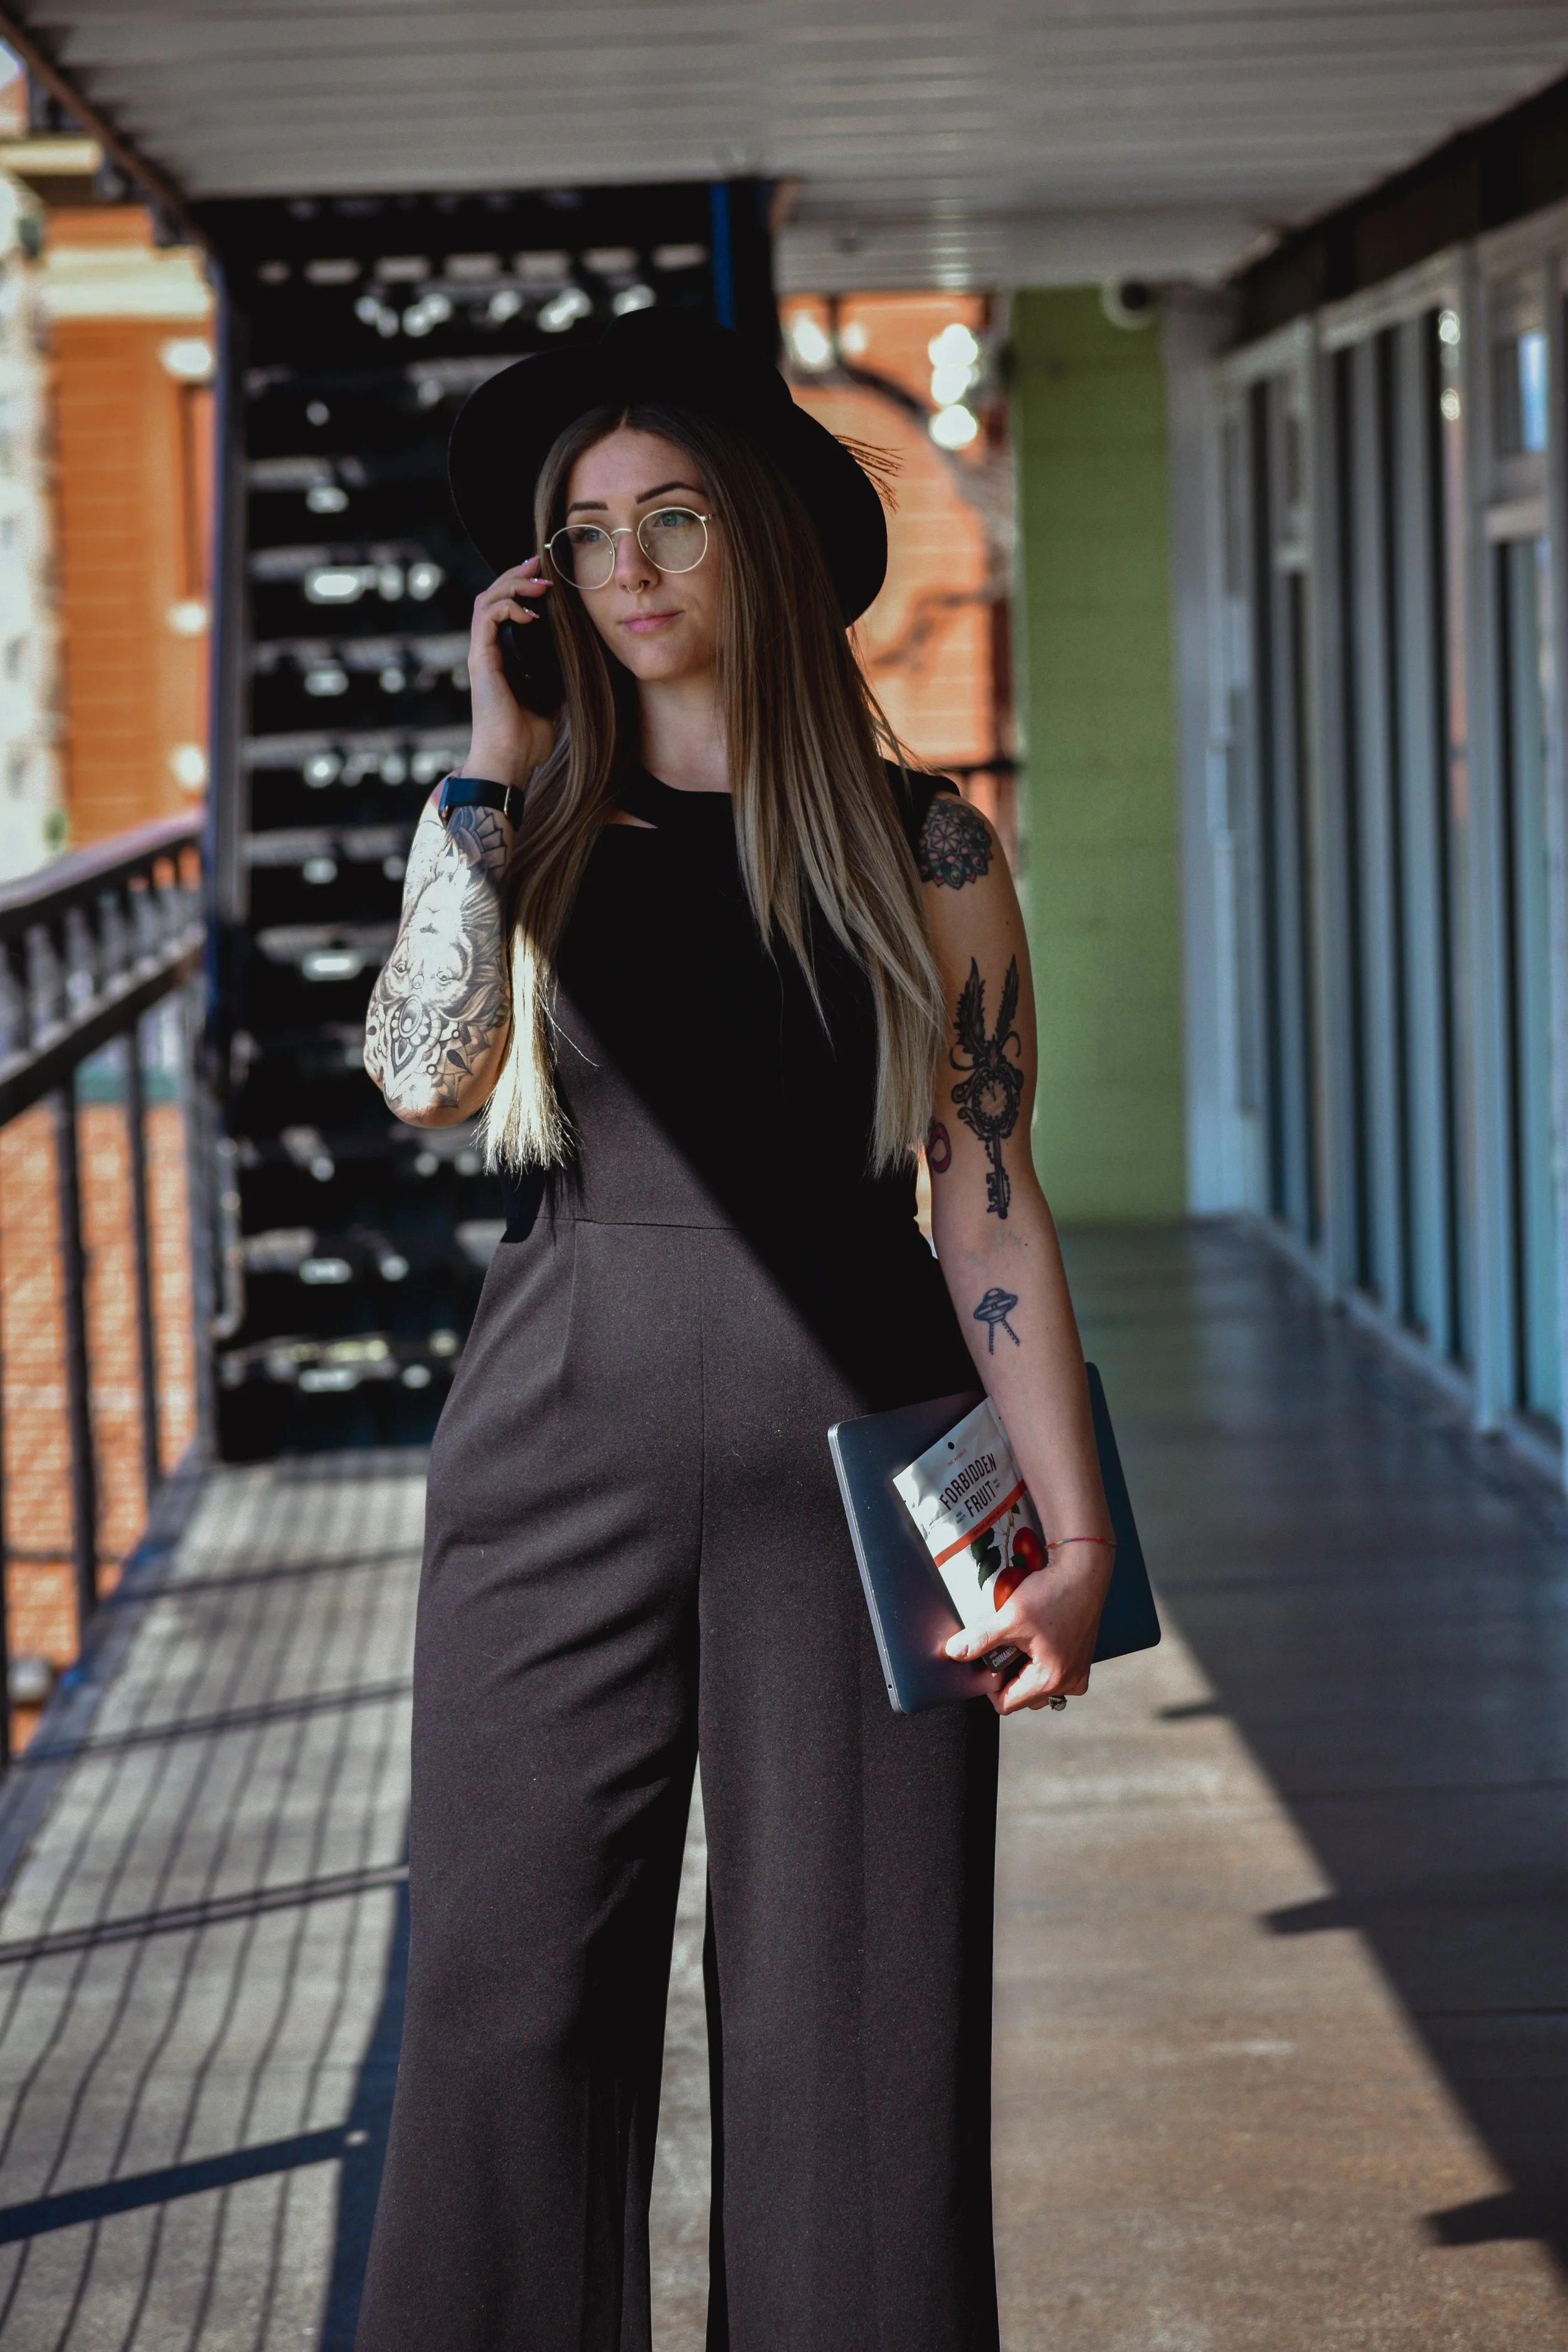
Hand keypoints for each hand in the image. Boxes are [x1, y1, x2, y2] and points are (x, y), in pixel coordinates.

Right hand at [465, 558, 557, 787]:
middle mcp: (487, 650)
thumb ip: (559, 679)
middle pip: (493, 595)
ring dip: (512, 584)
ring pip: (487, 599)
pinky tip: (531, 613)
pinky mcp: (480, 659)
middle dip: (516, 575)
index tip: (547, 579)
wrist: (509, 761)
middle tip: (540, 564)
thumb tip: (582, 666)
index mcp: (502, 657)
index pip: (505, 609)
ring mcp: (481, 654)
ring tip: (538, 583)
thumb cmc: (528, 740)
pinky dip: (508, 607)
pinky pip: (487, 617)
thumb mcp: (553, 701)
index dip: (522, 588)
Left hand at [944, 1538, 1112, 1715]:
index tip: (987, 1661)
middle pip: (1024, 1696)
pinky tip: (1035, 1637)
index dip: (990, 1686)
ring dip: (1024, 1669)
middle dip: (1008, 1677)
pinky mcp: (1081, 1659)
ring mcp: (1078, 1672)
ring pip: (1038, 1685)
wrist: (1084, 1571)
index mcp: (1051, 1680)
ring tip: (1019, 1640)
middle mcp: (1069, 1683)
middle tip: (1004, 1647)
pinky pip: (1054, 1672)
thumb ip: (981, 1639)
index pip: (1007, 1704)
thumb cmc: (1054, 1593)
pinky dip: (1040, 1661)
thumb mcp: (1011, 1618)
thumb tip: (955, 1652)